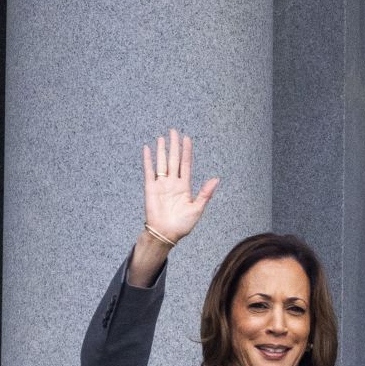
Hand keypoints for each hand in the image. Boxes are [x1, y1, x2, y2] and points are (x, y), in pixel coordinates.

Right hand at [141, 128, 218, 243]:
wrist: (166, 234)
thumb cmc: (182, 225)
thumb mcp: (197, 209)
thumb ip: (205, 193)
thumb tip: (216, 179)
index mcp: (185, 186)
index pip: (186, 164)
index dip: (187, 151)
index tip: (187, 139)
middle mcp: (173, 183)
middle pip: (174, 159)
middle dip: (174, 145)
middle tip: (174, 131)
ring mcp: (161, 185)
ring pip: (162, 163)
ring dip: (162, 150)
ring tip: (162, 138)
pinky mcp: (151, 188)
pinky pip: (149, 171)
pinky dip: (148, 160)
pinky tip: (148, 149)